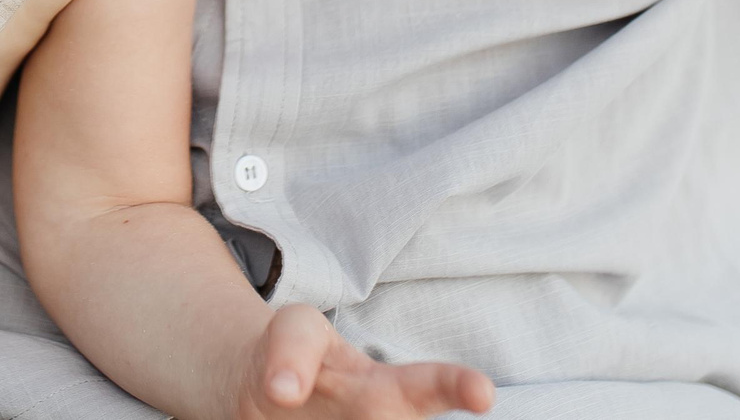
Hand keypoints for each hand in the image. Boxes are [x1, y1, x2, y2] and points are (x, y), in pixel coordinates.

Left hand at [237, 305, 492, 419]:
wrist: (258, 399)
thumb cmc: (294, 357)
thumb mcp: (294, 329)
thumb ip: (292, 346)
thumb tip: (282, 392)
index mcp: (389, 391)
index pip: (433, 384)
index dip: (459, 386)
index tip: (481, 392)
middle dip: (444, 400)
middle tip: (469, 398)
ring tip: (313, 413)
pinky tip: (295, 419)